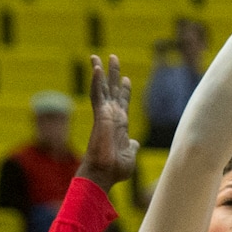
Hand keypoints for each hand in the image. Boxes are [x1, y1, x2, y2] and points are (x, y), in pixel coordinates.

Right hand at [77, 55, 138, 192]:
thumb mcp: (130, 155)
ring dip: (102, 72)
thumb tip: (135, 143)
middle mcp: (112, 117)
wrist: (105, 174)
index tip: (125, 79)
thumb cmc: (115, 170)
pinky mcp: (100, 116)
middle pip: (112, 91)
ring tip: (99, 57)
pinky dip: (96, 81)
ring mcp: (105, 115)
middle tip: (114, 58)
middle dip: (113, 75)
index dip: (124, 91)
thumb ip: (132, 147)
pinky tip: (97, 68)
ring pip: (102, 88)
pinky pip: (97, 95)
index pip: (122, 103)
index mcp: (119, 125)